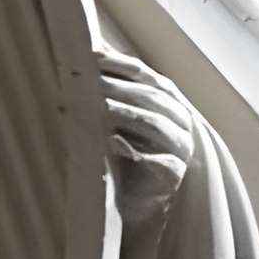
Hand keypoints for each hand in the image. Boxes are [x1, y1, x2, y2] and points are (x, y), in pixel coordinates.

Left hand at [99, 48, 194, 233]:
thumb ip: (107, 91)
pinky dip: (134, 151)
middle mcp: (178, 119)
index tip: (89, 54)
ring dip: (126, 114)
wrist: (135, 203)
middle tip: (87, 80)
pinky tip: (111, 144)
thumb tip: (78, 58)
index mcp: (165, 99)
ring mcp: (180, 147)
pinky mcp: (173, 174)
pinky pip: (156, 160)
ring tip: (98, 108)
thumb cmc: (123, 154)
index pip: (143, 74)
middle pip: (150, 96)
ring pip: (156, 124)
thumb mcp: (116, 119)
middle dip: (118, 86)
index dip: (118, 63)